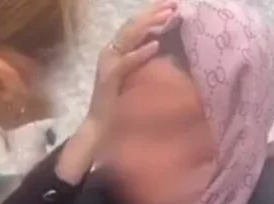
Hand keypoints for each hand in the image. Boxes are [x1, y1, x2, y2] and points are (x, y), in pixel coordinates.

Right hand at [87, 0, 177, 128]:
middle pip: (131, 25)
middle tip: (173, 4)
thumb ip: (141, 57)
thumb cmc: (118, 101)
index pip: (133, 24)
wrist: (100, 123)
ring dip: (149, 26)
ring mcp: (107, 64)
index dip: (151, 13)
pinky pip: (126, 62)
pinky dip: (140, 53)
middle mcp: (109, 52)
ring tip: (168, 17)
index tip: (171, 4)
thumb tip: (162, 41)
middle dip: (152, 13)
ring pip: (128, 38)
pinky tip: (155, 46)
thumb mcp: (131, 73)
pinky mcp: (109, 77)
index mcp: (114, 50)